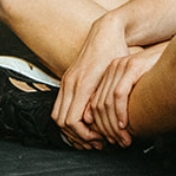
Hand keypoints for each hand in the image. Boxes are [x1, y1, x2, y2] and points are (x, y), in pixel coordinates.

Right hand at [51, 14, 131, 149]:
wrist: (106, 32)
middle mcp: (70, 83)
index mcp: (82, 84)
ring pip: (58, 116)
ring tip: (91, 137)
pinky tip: (85, 123)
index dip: (85, 136)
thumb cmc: (116, 51)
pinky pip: (60, 107)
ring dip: (72, 130)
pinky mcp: (67, 80)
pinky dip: (69, 119)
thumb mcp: (118, 75)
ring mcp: (67, 81)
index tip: (99, 140)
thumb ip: (105, 98)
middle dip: (78, 137)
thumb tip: (93, 121)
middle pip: (62, 122)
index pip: (73, 121)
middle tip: (96, 144)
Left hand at [88, 43, 165, 146]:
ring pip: (107, 102)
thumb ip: (130, 99)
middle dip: (106, 128)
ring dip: (113, 125)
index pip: (96, 103)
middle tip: (117, 142)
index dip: (100, 125)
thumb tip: (122, 124)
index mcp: (111, 72)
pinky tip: (124, 124)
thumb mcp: (140, 87)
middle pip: (98, 104)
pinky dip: (119, 112)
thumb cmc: (163, 73)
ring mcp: (121, 66)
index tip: (109, 139)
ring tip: (122, 138)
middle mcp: (113, 68)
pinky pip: (119, 94)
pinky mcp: (132, 67)